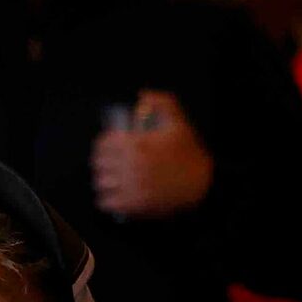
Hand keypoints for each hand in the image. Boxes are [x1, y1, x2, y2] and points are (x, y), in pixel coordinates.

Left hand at [91, 90, 213, 218]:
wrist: (202, 183)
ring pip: (101, 183)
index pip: (103, 144)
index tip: (108, 147)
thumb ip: (162, 102)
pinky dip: (106, 199)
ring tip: (110, 179)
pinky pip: (107, 203)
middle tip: (109, 163)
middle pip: (99, 164)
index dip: (103, 145)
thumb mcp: (178, 122)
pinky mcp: (134, 205)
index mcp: (136, 144)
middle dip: (102, 162)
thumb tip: (143, 96)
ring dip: (103, 180)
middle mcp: (130, 165)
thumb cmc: (188, 153)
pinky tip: (112, 195)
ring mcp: (131, 186)